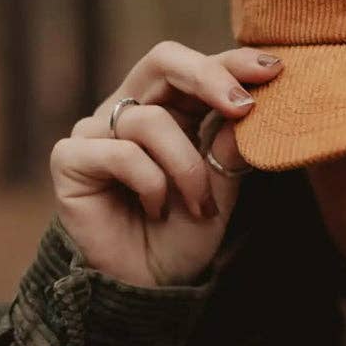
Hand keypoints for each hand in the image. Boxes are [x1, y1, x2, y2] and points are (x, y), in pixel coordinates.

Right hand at [49, 41, 282, 285]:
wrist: (149, 286)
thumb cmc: (184, 233)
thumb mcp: (222, 188)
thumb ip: (230, 146)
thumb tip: (249, 105)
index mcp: (170, 108)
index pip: (198, 67)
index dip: (233, 63)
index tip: (274, 70)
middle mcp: (131, 111)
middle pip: (163, 59)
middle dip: (208, 78)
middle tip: (243, 107)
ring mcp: (97, 131)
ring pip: (151, 121)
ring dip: (186, 168)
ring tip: (197, 206)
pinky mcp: (71, 159)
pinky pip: (121, 153)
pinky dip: (150, 184)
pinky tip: (154, 210)